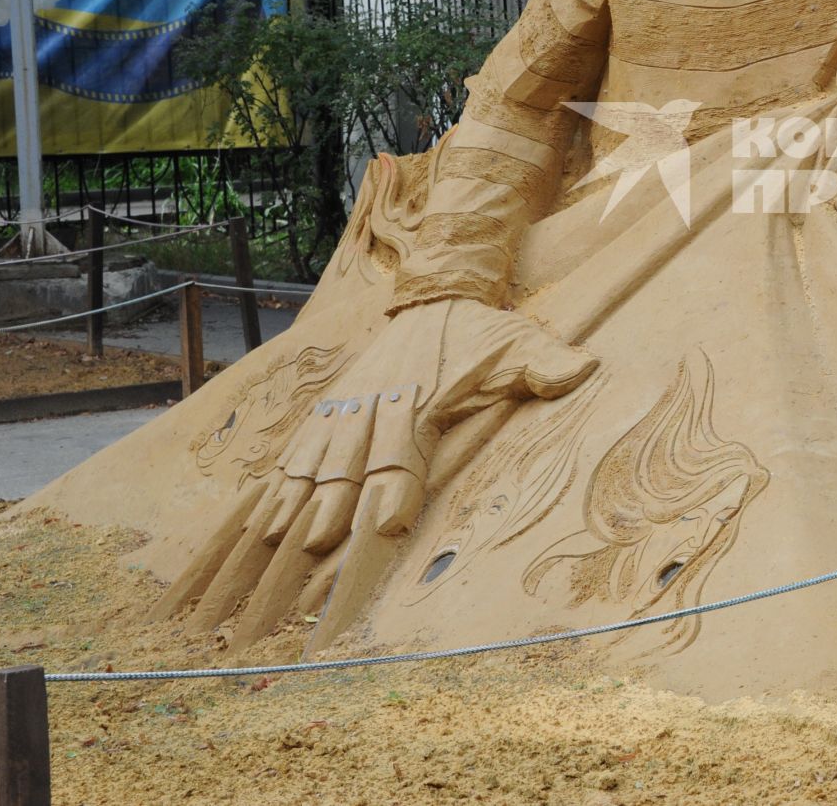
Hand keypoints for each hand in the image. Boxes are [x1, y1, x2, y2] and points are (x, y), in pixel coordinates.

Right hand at [263, 299, 596, 553]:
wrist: (434, 293)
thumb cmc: (480, 332)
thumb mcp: (519, 341)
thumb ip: (545, 362)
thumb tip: (581, 370)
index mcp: (418, 397)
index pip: (403, 450)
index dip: (395, 487)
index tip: (387, 523)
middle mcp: (373, 404)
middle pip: (348, 462)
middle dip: (332, 505)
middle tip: (316, 544)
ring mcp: (343, 407)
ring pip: (311, 460)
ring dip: (291, 500)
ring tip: (272, 541)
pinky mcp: (327, 410)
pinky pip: (294, 452)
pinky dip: (273, 485)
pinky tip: (255, 523)